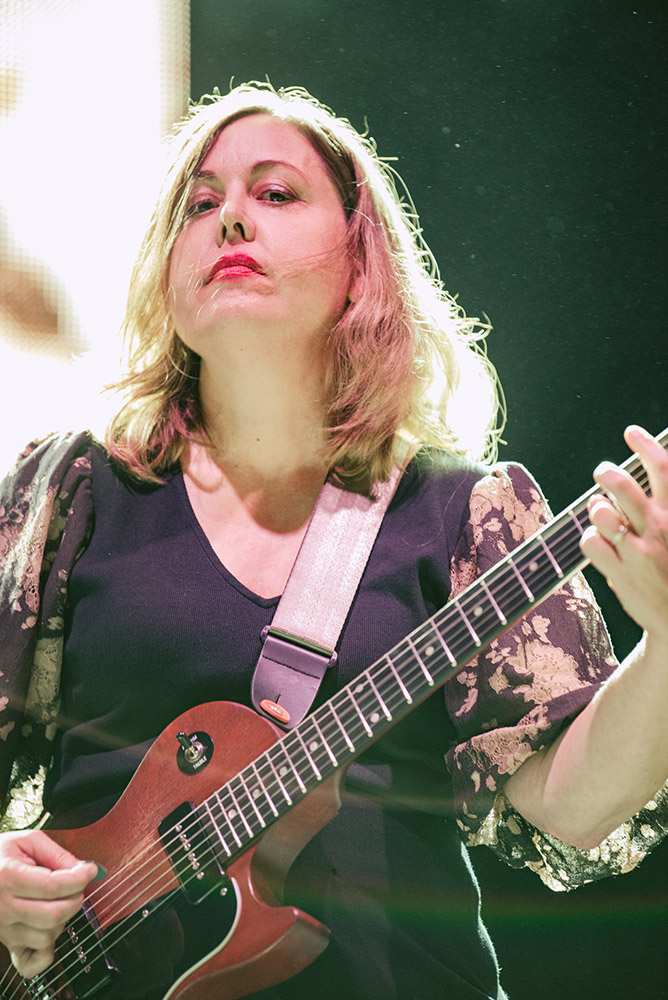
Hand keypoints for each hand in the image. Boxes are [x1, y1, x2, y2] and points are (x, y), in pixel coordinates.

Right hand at [0, 830, 97, 978]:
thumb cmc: (1, 856)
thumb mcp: (26, 841)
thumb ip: (55, 853)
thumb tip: (80, 868)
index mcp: (8, 877)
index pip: (53, 887)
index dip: (79, 879)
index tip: (90, 870)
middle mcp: (5, 908)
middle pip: (53, 915)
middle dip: (75, 899)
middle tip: (76, 886)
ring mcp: (5, 930)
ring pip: (46, 937)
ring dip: (62, 921)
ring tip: (58, 903)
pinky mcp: (7, 944)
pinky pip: (30, 964)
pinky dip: (47, 953)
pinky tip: (50, 931)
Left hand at [581, 424, 667, 639]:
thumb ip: (661, 507)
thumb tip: (638, 480)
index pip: (664, 470)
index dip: (646, 446)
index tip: (631, 432)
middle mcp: (660, 529)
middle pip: (624, 487)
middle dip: (607, 473)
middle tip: (601, 472)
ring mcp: (639, 551)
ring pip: (600, 512)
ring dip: (596, 509)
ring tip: (602, 516)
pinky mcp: (620, 572)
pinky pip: (589, 541)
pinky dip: (590, 540)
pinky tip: (600, 547)